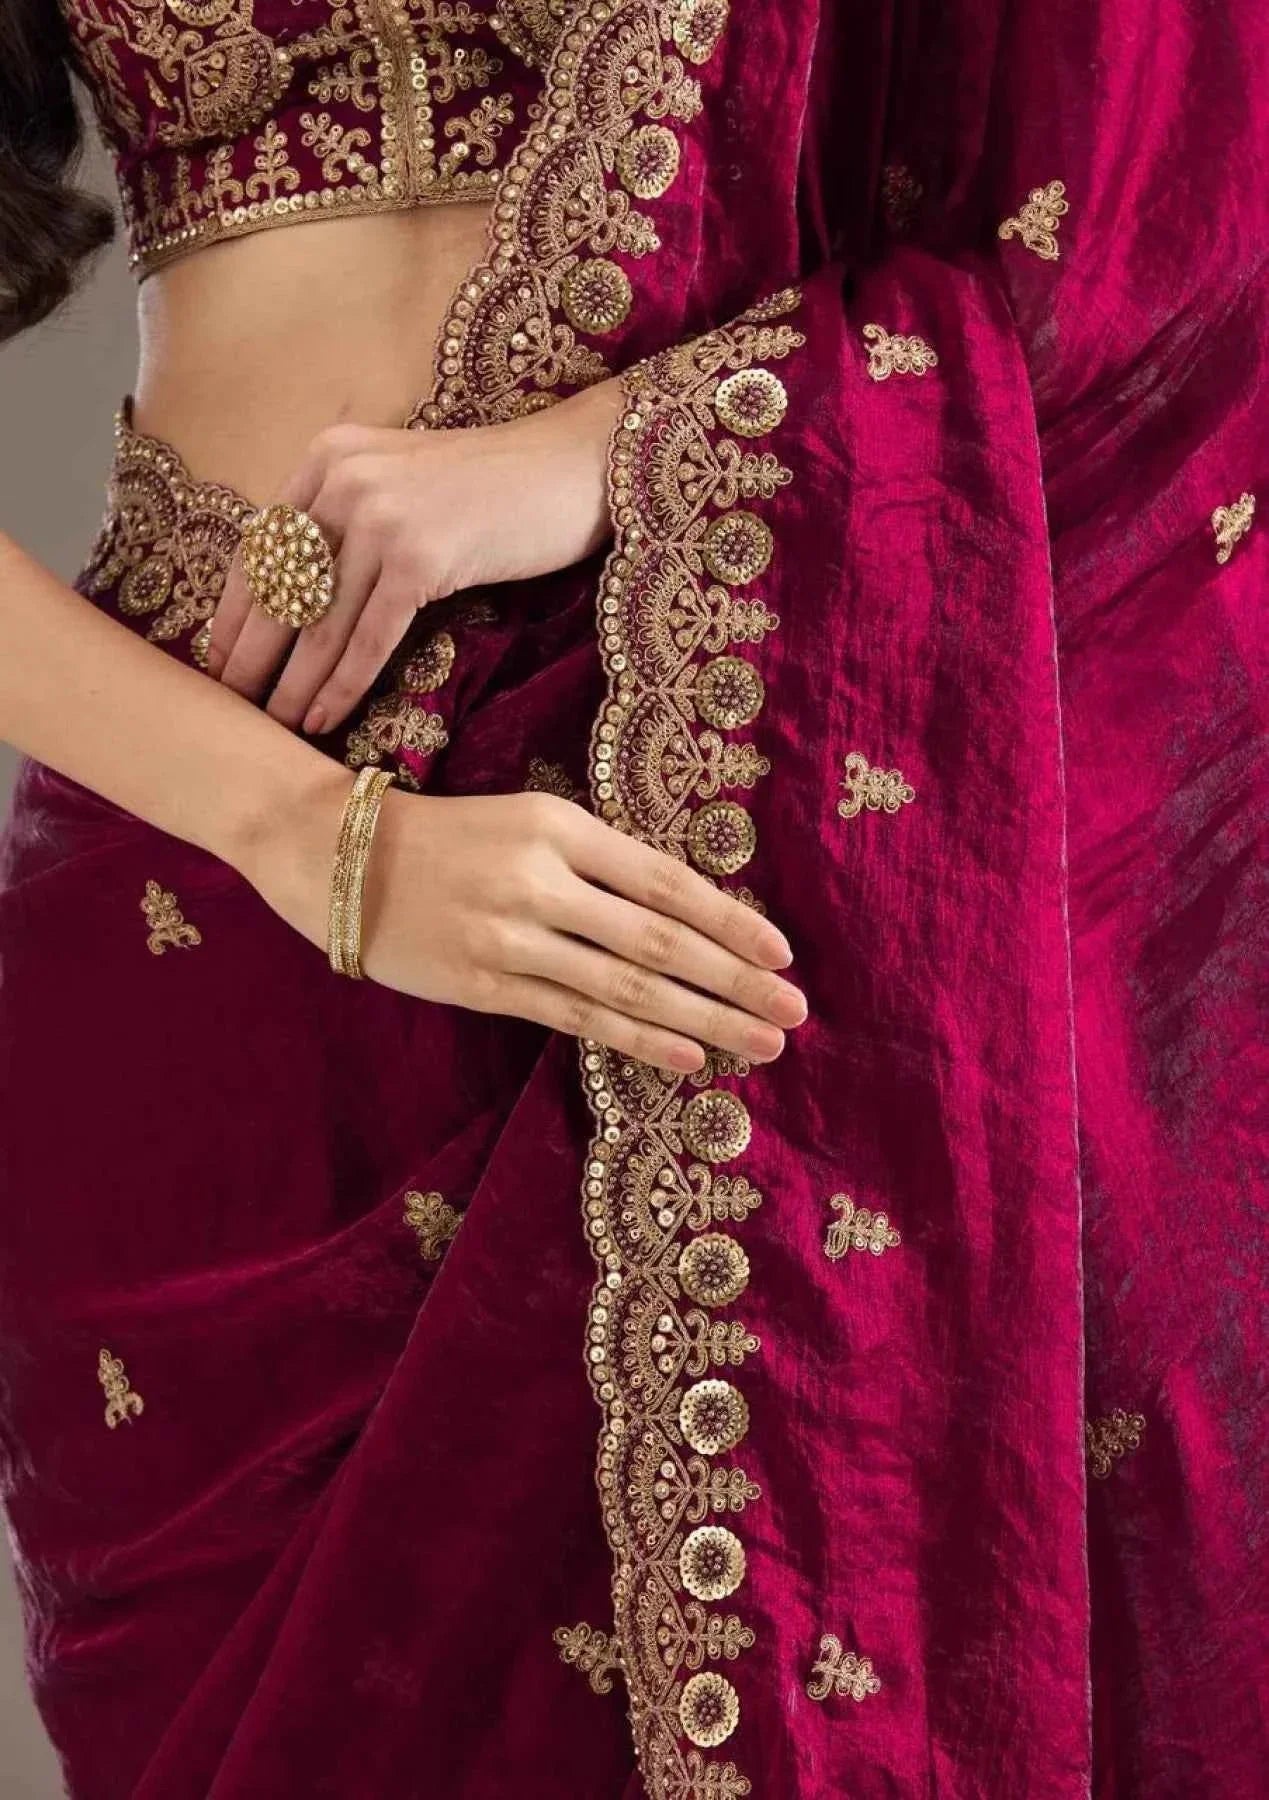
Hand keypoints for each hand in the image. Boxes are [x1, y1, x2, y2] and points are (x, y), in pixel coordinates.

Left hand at [205, 379, 623, 736]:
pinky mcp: (422, 558)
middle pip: (280, 587)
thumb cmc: (493, 487)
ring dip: (293, 683)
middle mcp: (344, 480)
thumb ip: (347, 517)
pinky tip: (325, 717)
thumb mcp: (402, 481)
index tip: (217, 660)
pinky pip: (369, 638)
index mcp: (329, 458)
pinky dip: (343, 684)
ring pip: (320, 621)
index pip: (263, 547)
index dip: (236, 612)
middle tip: (228, 706)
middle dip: (251, 655)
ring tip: (274, 726)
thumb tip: (297, 594)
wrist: (571, 468)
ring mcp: (383, 518)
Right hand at [257, 772, 807, 1071]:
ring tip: (759, 1044)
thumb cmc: (452, 838)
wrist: (341, 859)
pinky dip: (636, 1040)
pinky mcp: (483, 983)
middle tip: (793, 1012)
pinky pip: (575, 1017)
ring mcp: (512, 936)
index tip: (782, 954)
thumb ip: (600, 862)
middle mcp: (542, 880)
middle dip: (735, 980)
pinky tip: (685, 1058)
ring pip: (626, 987)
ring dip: (702, 1020)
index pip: (666, 881)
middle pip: (660, 940)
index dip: (730, 921)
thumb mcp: (530, 823)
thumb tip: (688, 917)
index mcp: (560, 827)